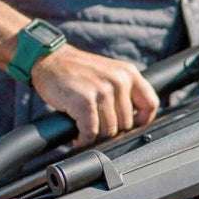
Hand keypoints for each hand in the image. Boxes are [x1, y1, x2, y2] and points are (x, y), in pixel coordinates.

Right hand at [30, 44, 159, 146]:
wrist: (48, 59)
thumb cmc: (77, 70)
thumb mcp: (108, 73)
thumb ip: (123, 91)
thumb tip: (134, 120)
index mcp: (129, 73)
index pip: (150, 104)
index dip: (142, 121)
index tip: (132, 128)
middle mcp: (119, 80)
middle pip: (127, 123)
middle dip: (111, 131)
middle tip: (97, 129)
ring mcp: (103, 91)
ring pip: (109, 130)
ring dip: (96, 137)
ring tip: (86, 131)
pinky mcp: (85, 101)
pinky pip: (91, 132)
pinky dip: (84, 139)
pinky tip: (78, 136)